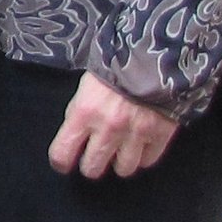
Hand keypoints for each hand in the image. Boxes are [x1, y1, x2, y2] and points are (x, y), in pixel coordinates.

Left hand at [49, 73, 179, 179]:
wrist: (157, 53)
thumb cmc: (117, 63)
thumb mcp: (87, 84)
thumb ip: (80, 111)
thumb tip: (75, 135)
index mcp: (84, 112)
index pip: (62, 153)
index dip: (61, 162)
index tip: (64, 162)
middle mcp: (108, 128)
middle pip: (92, 168)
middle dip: (92, 164)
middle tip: (95, 156)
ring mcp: (135, 134)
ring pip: (123, 169)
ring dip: (120, 162)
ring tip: (120, 150)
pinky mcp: (160, 135)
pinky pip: (148, 160)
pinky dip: (144, 156)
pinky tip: (141, 145)